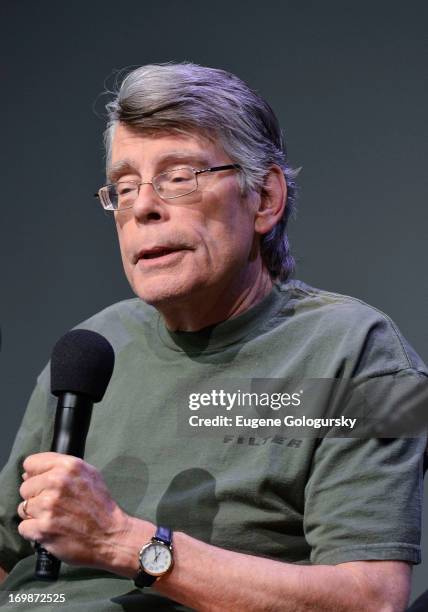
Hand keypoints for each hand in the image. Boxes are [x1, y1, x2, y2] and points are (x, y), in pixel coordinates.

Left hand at [17, 452, 131, 569]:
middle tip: (53, 505)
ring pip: (22, 508)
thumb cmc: (100, 505)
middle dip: (36, 496)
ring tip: (53, 518)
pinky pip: (23, 527)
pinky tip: (49, 530)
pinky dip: (34, 531)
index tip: (42, 484)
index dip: (35, 475)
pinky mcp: (43, 528)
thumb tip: (28, 473)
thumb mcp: (89, 474)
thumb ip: (61, 467)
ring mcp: (49, 506)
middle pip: (25, 487)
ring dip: (34, 515)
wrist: (110, 535)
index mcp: (69, 466)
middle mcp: (57, 482)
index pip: (31, 463)